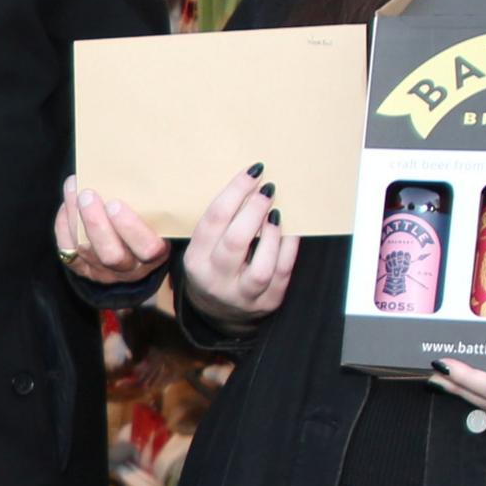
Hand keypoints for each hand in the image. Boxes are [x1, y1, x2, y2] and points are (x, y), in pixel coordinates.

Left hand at [53, 178, 171, 284]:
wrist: (132, 252)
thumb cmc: (147, 226)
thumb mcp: (157, 220)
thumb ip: (151, 206)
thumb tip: (134, 170)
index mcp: (154, 255)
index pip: (147, 248)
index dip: (130, 227)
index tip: (115, 203)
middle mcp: (129, 268)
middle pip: (110, 254)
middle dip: (96, 223)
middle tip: (87, 194)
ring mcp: (104, 272)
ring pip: (85, 249)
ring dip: (75, 216)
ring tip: (73, 188)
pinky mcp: (83, 270)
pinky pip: (67, 251)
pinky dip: (63, 226)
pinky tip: (67, 204)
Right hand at [173, 164, 295, 328]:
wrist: (220, 313)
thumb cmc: (214, 268)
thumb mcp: (203, 249)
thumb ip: (219, 223)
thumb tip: (249, 183)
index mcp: (195, 261)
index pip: (214, 220)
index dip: (235, 191)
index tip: (252, 173)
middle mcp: (216, 280)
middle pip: (235, 241)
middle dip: (255, 209)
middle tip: (267, 189)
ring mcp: (243, 295)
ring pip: (262, 266)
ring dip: (273, 233)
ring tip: (276, 212)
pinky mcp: (268, 302)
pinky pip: (283, 273)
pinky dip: (289, 247)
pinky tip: (290, 230)